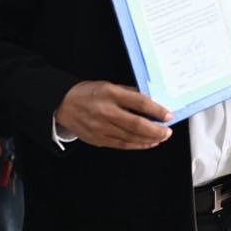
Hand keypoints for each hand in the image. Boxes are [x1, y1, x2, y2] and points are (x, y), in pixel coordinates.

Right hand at [54, 81, 171, 149]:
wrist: (62, 104)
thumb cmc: (87, 93)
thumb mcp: (109, 85)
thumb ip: (129, 93)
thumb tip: (151, 101)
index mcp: (110, 94)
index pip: (140, 103)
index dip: (157, 110)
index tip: (168, 115)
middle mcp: (105, 111)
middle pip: (137, 124)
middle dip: (156, 130)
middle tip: (167, 131)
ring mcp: (100, 127)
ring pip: (130, 137)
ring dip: (149, 139)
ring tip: (160, 138)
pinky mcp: (97, 139)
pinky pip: (121, 144)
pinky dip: (137, 145)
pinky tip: (146, 143)